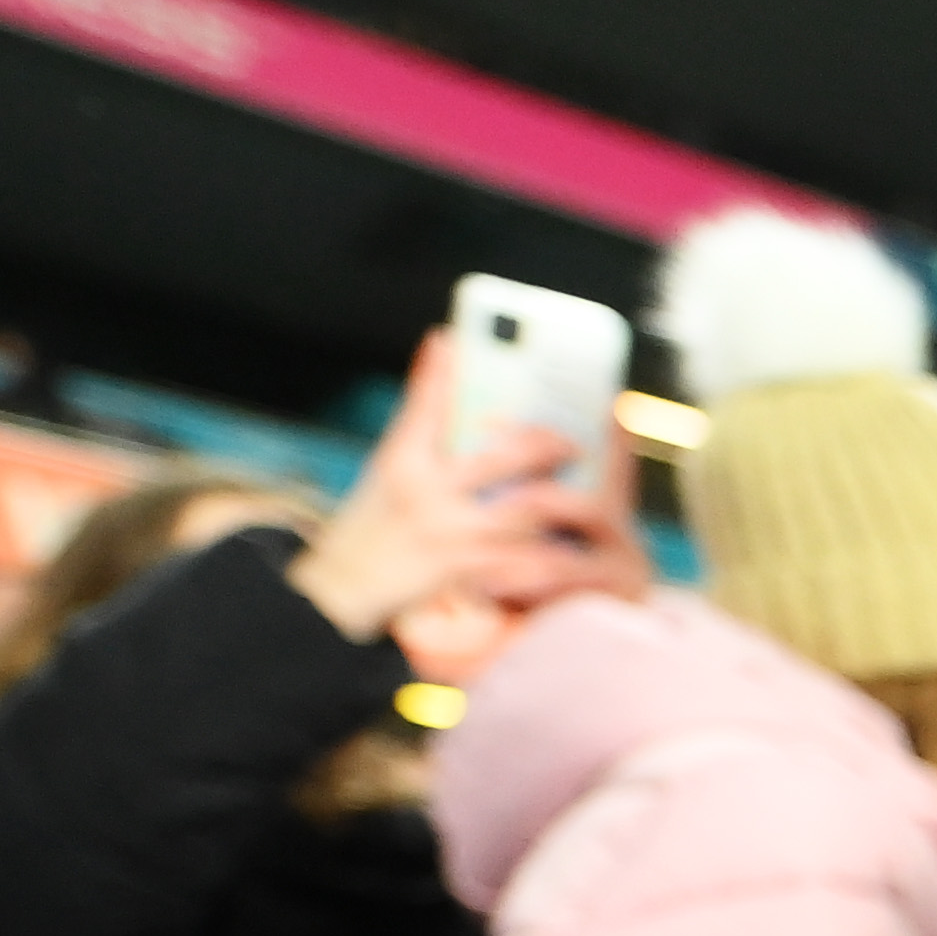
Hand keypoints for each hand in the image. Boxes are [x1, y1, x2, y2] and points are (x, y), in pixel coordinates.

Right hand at [285, 330, 642, 646]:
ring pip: (525, 510)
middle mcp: (424, 493)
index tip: (465, 340)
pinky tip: (581, 552)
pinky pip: (523, 562)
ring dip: (566, 502)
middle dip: (546, 444)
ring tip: (600, 498)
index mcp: (402, 462)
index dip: (448, 372)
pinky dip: (555, 556)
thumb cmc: (372, 525)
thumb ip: (422, 418)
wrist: (336, 595)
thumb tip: (443, 345)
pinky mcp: (464, 574)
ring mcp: (446, 534)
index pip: (427, 405)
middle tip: (576, 440)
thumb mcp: (386, 471)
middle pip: (501, 457)